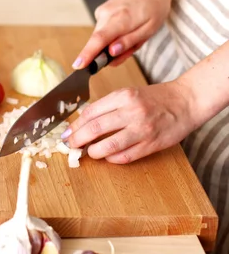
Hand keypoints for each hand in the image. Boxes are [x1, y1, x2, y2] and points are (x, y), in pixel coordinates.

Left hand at [62, 80, 197, 163]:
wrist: (186, 101)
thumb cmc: (155, 98)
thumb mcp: (129, 94)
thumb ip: (108, 107)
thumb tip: (82, 123)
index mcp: (123, 96)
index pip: (91, 112)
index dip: (75, 125)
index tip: (67, 133)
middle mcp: (132, 111)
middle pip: (95, 128)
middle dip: (78, 139)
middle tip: (71, 145)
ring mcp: (143, 129)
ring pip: (109, 145)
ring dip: (93, 152)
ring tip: (88, 152)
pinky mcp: (152, 144)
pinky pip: (126, 156)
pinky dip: (113, 159)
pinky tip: (108, 157)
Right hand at [72, 0, 172, 69]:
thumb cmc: (154, 5)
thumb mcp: (150, 28)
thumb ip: (130, 42)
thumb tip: (111, 53)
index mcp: (122, 18)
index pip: (99, 39)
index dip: (88, 54)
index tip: (78, 66)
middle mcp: (107, 14)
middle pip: (99, 43)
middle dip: (109, 54)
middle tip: (131, 48)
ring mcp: (101, 12)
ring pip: (102, 39)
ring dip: (114, 44)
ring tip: (134, 32)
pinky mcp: (100, 12)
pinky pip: (103, 32)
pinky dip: (113, 35)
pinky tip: (126, 26)